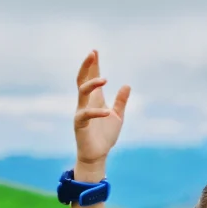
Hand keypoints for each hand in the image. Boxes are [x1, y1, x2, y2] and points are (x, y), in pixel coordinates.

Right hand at [73, 49, 130, 180]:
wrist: (98, 155)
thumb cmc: (105, 136)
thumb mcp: (117, 116)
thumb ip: (121, 101)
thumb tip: (127, 85)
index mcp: (95, 99)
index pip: (92, 78)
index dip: (93, 66)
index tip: (95, 52)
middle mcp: (85, 103)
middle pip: (82, 80)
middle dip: (87, 66)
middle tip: (92, 53)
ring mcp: (81, 112)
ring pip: (82, 93)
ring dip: (92, 84)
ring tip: (105, 79)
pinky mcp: (80, 124)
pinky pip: (86, 114)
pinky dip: (97, 112)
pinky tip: (107, 112)